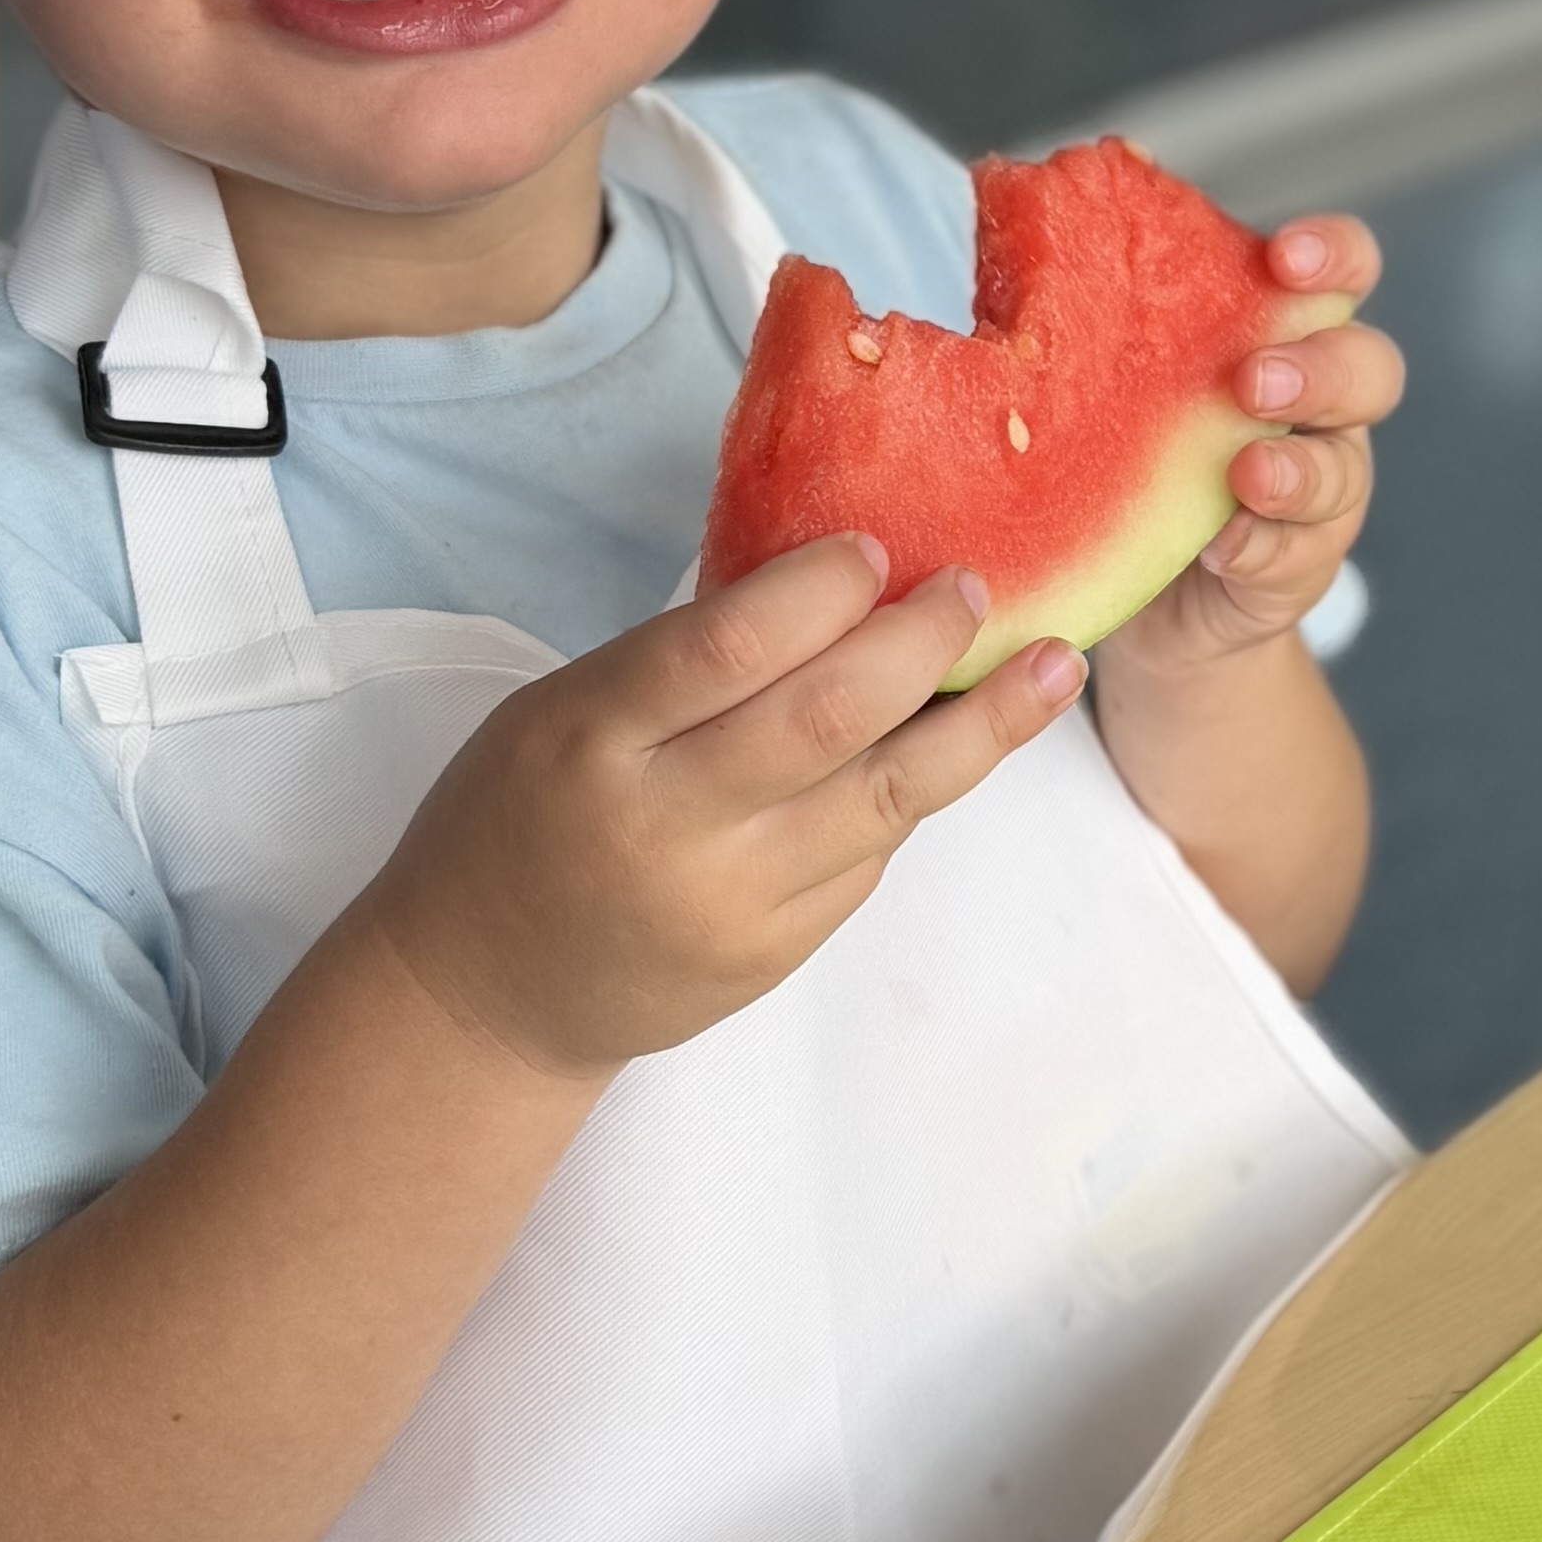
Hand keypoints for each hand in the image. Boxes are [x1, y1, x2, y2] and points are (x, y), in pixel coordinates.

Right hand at [365, 537, 1082, 1083]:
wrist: (487, 994)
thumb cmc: (520, 818)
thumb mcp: (561, 712)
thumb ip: (678, 660)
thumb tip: (824, 577)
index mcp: (594, 739)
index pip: (730, 645)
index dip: (821, 588)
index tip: (878, 547)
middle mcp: (667, 824)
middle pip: (829, 717)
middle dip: (922, 640)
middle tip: (974, 586)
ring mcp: (731, 902)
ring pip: (887, 798)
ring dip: (985, 726)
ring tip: (1054, 666)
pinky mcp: (776, 954)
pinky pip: (872, 854)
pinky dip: (920, 789)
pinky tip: (966, 740)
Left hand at [1107, 216, 1402, 678]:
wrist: (1136, 590)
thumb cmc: (1122, 450)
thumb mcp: (1105, 367)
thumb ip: (1087, 298)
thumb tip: (993, 189)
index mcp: (1278, 332)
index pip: (1340, 271)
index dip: (1330, 255)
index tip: (1285, 257)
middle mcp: (1317, 407)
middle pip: (1368, 369)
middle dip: (1319, 369)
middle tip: (1253, 381)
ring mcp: (1317, 492)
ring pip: (1344, 469)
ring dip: (1297, 468)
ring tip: (1246, 473)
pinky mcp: (1296, 567)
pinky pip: (1299, 556)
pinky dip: (1263, 548)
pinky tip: (1224, 548)